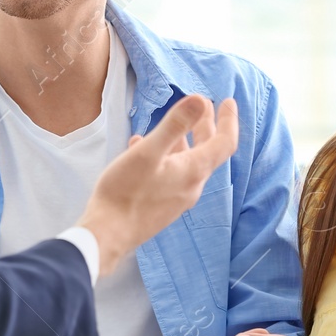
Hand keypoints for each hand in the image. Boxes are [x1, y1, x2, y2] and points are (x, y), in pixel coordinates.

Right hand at [77, 95, 237, 276]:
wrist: (106, 235)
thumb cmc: (125, 193)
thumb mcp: (148, 152)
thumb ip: (175, 125)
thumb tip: (200, 100)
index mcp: (193, 171)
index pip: (224, 142)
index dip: (228, 120)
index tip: (227, 101)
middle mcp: (191, 186)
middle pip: (206, 151)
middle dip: (205, 125)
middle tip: (204, 105)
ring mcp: (177, 198)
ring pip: (187, 162)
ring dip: (183, 140)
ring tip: (173, 125)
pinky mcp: (162, 206)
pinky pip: (171, 175)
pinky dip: (165, 156)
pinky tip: (143, 148)